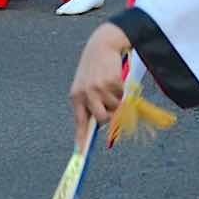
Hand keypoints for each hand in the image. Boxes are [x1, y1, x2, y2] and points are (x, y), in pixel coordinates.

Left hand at [67, 21, 131, 139]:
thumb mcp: (85, 86)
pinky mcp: (112, 81)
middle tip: (111, 107)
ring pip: (115, 106)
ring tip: (110, 85)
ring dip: (117, 99)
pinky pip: (122, 94)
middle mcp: (86, 94)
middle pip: (102, 118)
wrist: (101, 45)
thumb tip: (99, 124)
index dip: (81, 139)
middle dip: (109, 115)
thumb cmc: (93, 69)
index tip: (81, 154)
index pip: (80, 122)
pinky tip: (115, 77)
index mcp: (76, 97)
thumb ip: (89, 104)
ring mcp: (99, 87)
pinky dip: (122, 89)